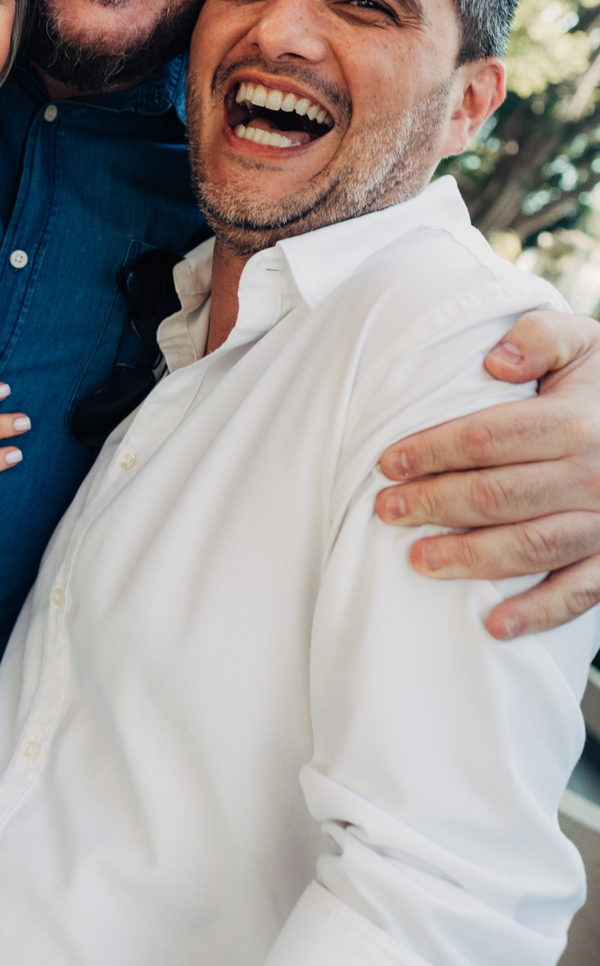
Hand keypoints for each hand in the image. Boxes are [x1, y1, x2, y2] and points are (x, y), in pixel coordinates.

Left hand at [375, 310, 599, 637]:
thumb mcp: (581, 341)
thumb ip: (538, 338)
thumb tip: (494, 362)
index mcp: (577, 421)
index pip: (490, 439)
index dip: (434, 450)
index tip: (388, 462)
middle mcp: (595, 475)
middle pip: (500, 495)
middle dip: (436, 505)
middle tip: (386, 511)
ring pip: (532, 547)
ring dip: (471, 558)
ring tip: (418, 560)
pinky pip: (580, 593)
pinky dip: (539, 613)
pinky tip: (495, 627)